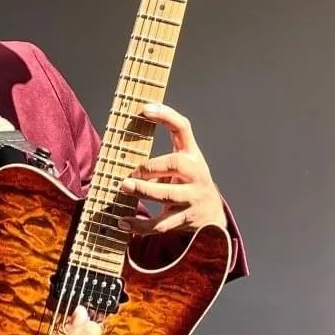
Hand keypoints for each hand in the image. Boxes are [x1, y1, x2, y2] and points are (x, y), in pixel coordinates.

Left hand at [118, 102, 226, 235]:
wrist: (213, 217)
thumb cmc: (188, 184)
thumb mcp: (183, 166)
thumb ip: (161, 158)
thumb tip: (122, 154)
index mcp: (193, 156)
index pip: (183, 128)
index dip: (165, 116)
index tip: (144, 108)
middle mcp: (196, 174)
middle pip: (176, 164)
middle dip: (150, 166)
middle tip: (130, 171)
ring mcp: (192, 198)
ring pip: (168, 196)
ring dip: (144, 191)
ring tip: (123, 187)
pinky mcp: (185, 220)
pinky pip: (162, 225)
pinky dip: (140, 226)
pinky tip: (123, 223)